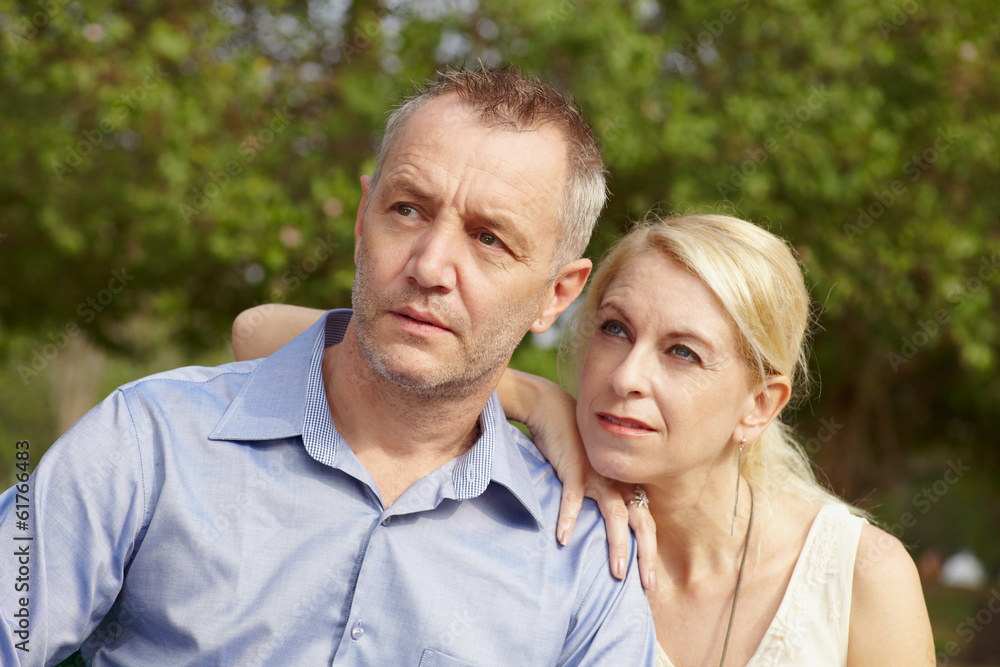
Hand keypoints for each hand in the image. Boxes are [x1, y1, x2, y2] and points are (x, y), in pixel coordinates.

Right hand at [501, 369, 657, 589]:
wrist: (552, 410)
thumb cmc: (571, 446)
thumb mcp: (591, 474)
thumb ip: (599, 498)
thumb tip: (602, 531)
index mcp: (623, 485)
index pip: (645, 521)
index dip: (649, 551)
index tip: (649, 581)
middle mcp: (616, 482)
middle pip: (639, 522)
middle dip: (645, 555)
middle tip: (647, 585)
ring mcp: (597, 476)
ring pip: (614, 515)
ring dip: (617, 545)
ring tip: (617, 572)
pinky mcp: (574, 469)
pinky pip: (572, 499)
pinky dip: (568, 518)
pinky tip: (561, 538)